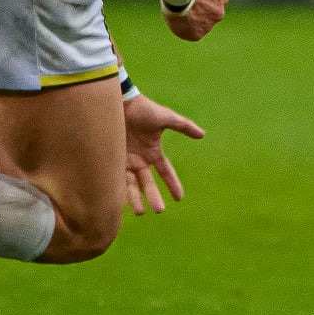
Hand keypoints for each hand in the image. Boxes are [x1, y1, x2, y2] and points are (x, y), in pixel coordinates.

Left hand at [122, 93, 204, 214]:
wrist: (119, 102)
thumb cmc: (143, 108)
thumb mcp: (166, 117)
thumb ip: (184, 126)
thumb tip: (202, 134)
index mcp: (152, 152)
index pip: (165, 171)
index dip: (173, 184)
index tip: (179, 198)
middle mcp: (139, 159)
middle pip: (148, 182)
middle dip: (154, 196)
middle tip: (160, 211)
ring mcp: (125, 161)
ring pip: (131, 185)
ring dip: (136, 199)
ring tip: (140, 212)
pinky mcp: (111, 160)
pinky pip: (115, 179)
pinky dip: (117, 190)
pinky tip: (118, 202)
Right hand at [162, 0, 227, 41]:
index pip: (215, 1)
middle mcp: (219, 13)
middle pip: (209, 14)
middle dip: (201, 11)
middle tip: (187, 5)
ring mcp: (209, 25)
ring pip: (202, 25)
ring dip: (194, 21)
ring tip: (181, 14)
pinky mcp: (197, 35)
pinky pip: (193, 34)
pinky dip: (187, 31)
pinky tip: (180, 22)